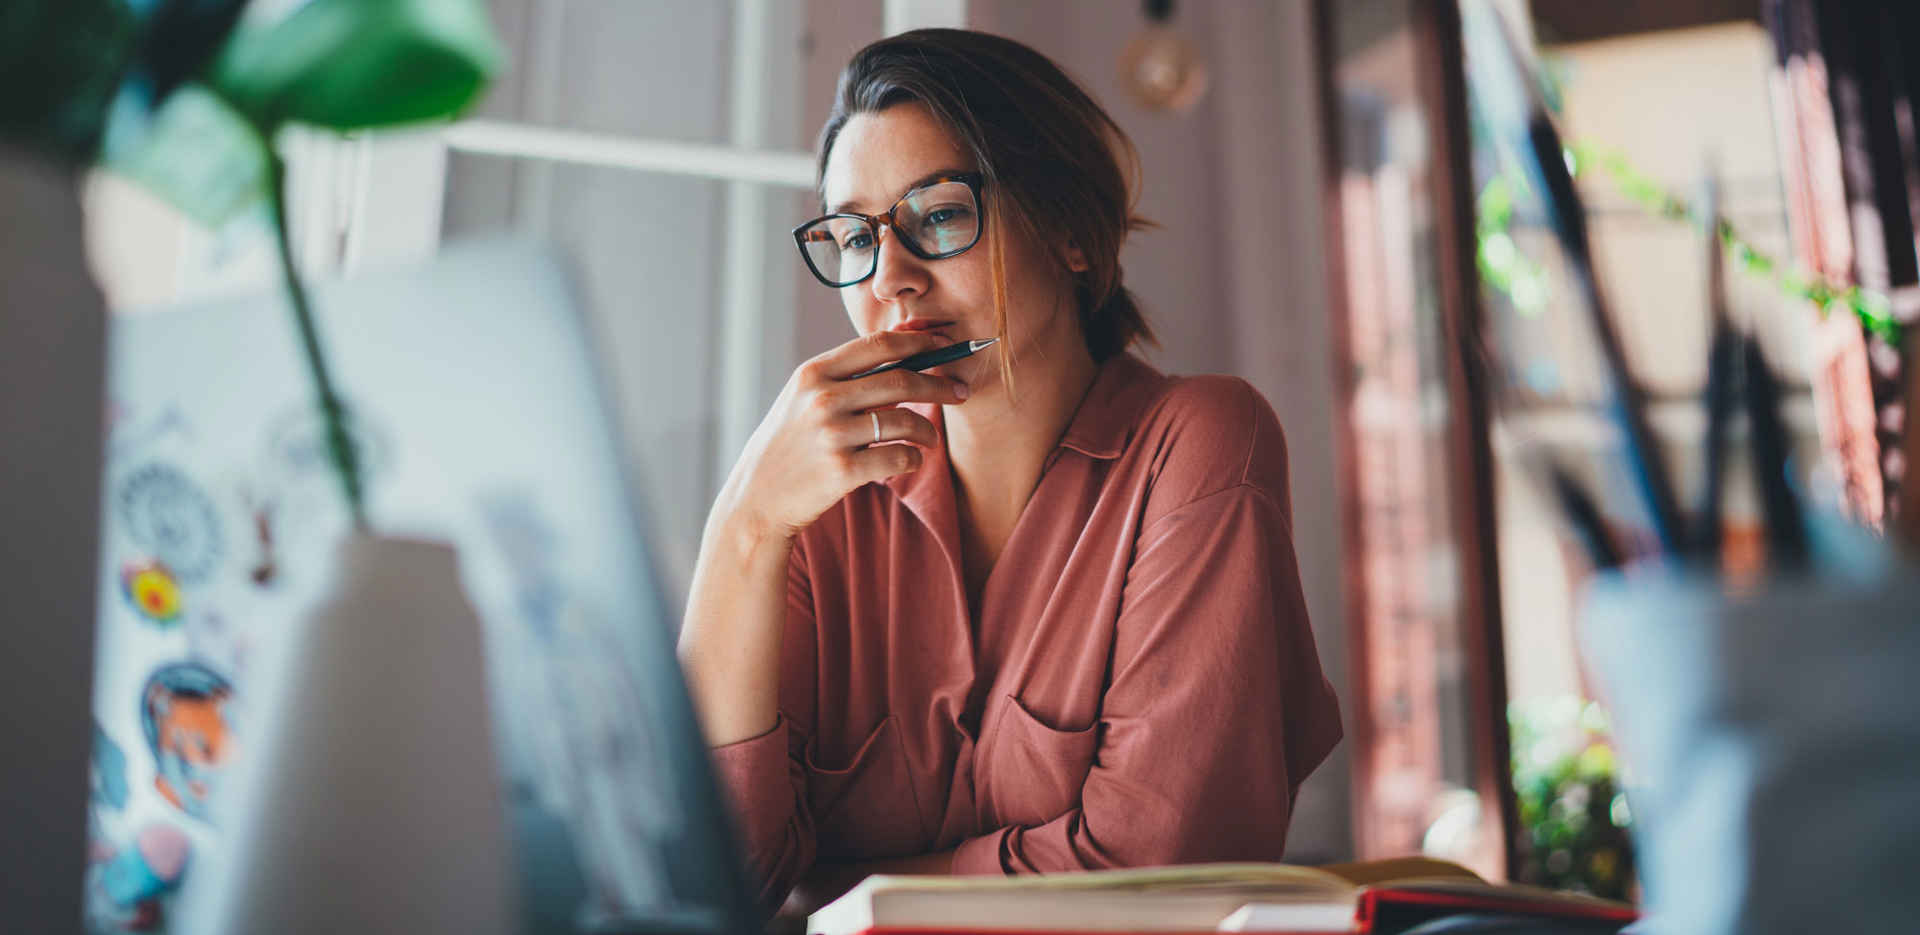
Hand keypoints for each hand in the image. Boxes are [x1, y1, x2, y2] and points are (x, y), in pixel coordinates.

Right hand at [719, 329, 969, 539]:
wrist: (757, 498)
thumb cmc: (789, 445)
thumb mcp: (804, 398)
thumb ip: (845, 375)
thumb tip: (904, 343)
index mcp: (813, 373)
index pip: (878, 345)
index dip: (919, 341)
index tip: (945, 343)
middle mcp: (822, 399)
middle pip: (901, 380)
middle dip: (940, 385)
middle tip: (960, 391)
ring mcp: (832, 435)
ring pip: (906, 422)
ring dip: (928, 430)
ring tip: (931, 438)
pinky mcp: (842, 471)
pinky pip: (899, 458)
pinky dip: (913, 458)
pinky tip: (909, 460)